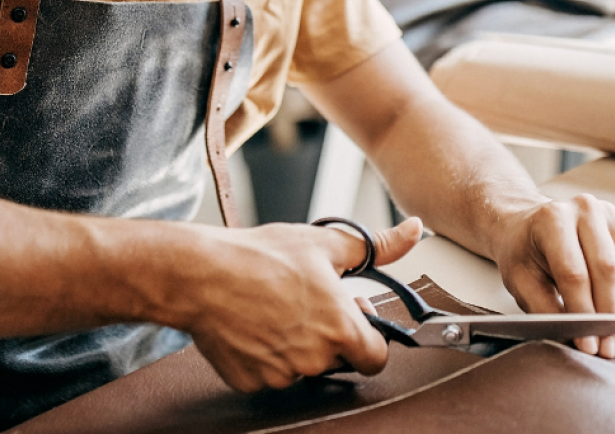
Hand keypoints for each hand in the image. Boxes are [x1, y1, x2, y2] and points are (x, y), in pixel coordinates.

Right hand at [175, 217, 422, 391]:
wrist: (202, 274)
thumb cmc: (262, 256)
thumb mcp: (326, 243)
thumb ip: (378, 245)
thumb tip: (412, 232)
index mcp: (341, 328)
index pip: (376, 357)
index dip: (369, 338)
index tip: (353, 317)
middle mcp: (315, 358)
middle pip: (338, 359)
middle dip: (330, 336)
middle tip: (309, 303)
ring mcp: (282, 374)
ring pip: (303, 366)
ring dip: (297, 344)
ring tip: (276, 307)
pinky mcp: (251, 381)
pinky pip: (270, 373)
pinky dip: (266, 354)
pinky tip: (255, 324)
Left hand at [491, 194, 614, 357]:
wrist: (527, 227)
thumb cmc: (523, 253)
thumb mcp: (521, 282)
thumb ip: (547, 310)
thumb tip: (578, 340)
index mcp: (552, 218)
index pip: (574, 272)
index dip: (584, 312)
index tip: (588, 345)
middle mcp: (584, 209)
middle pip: (607, 269)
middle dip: (610, 316)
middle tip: (608, 350)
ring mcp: (608, 213)